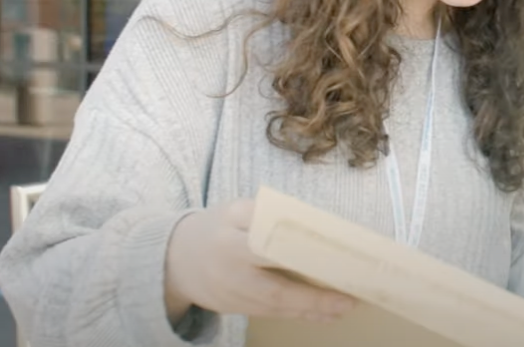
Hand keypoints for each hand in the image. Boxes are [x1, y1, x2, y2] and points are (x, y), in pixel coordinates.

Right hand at [164, 199, 356, 325]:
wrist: (174, 260)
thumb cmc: (217, 228)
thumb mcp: (236, 211)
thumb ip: (268, 215)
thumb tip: (314, 223)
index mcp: (232, 241)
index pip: (270, 249)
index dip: (303, 255)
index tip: (335, 258)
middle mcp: (232, 273)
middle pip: (276, 290)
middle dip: (312, 298)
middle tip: (347, 300)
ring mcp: (233, 296)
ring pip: (276, 307)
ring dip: (312, 310)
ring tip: (343, 308)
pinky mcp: (235, 309)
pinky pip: (271, 314)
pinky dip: (299, 315)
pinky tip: (324, 314)